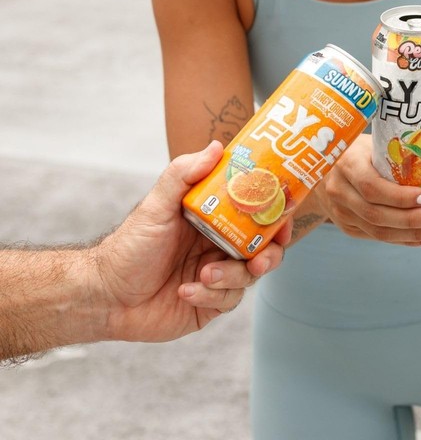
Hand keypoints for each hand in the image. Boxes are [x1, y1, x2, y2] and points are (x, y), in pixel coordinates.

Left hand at [95, 141, 289, 342]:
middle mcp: (221, 246)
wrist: (103, 296)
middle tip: (258, 260)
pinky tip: (185, 291)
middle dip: (269, 255)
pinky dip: (209, 296)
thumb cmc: (129, 246)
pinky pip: (227, 302)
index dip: (276, 216)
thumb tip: (217, 147)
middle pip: (264, 249)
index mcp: (216, 220)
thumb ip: (184, 174)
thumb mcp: (156, 205)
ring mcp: (217, 276)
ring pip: (248, 278)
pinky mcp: (209, 305)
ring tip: (203, 274)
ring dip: (230, 277)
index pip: (257, 214)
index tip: (284, 219)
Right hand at [313, 134, 420, 245]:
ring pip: (377, 231)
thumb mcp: (378, 142)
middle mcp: (339, 190)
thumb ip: (415, 150)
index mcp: (347, 163)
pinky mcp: (346, 226)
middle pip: (376, 214)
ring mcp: (340, 212)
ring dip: (410, 234)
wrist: (319, 168)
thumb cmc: (360, 149)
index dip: (401, 197)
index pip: (372, 187)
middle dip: (411, 220)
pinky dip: (402, 240)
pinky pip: (376, 238)